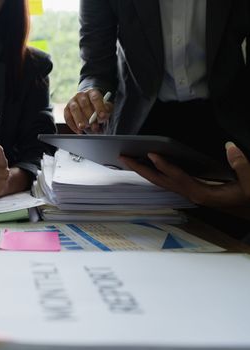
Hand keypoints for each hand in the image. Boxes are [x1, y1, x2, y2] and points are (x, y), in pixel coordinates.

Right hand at [64, 89, 112, 133]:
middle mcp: (81, 95)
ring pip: (74, 109)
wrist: (88, 107)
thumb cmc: (98, 108)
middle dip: (90, 116)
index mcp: (92, 92)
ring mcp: (72, 102)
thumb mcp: (105, 107)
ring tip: (83, 127)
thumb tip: (103, 115)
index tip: (102, 116)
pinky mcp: (66, 109)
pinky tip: (79, 131)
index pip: (95, 98)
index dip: (99, 107)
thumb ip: (106, 110)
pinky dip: (73, 125)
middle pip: (84, 104)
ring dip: (79, 119)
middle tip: (95, 126)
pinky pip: (68, 117)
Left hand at [119, 142, 249, 206]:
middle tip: (123, 156)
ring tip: (128, 158)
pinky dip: (156, 170)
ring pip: (161, 181)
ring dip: (144, 170)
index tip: (151, 154)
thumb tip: (229, 146)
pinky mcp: (191, 189)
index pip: (178, 178)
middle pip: (160, 181)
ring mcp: (189, 192)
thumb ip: (241, 165)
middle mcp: (191, 194)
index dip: (165, 166)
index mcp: (202, 193)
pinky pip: (168, 179)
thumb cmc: (249, 198)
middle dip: (140, 169)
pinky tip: (148, 162)